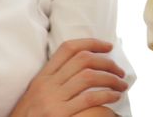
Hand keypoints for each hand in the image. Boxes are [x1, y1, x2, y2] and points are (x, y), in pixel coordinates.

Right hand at [9, 39, 126, 116]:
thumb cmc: (29, 116)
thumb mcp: (37, 94)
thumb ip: (55, 81)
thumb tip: (83, 69)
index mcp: (42, 77)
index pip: (68, 48)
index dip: (91, 43)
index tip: (108, 47)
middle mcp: (47, 84)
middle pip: (83, 60)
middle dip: (107, 62)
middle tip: (120, 70)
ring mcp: (52, 99)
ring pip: (89, 76)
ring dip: (111, 78)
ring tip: (122, 85)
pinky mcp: (59, 114)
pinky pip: (89, 98)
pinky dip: (107, 94)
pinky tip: (115, 96)